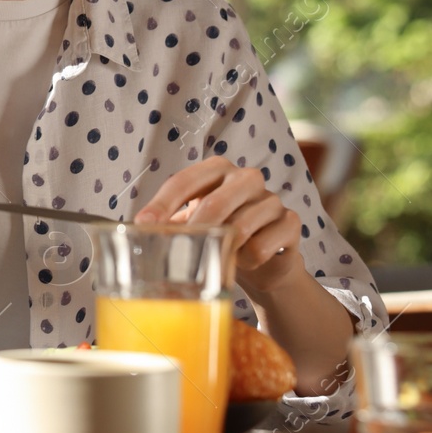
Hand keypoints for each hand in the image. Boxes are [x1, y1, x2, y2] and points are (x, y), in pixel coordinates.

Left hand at [136, 156, 301, 294]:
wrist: (264, 262)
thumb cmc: (222, 235)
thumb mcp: (194, 224)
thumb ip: (172, 222)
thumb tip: (140, 229)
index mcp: (217, 170)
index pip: (184, 181)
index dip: (162, 204)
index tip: (144, 225)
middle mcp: (245, 178)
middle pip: (214, 203)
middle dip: (193, 231)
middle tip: (177, 252)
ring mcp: (271, 199)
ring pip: (241, 227)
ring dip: (224, 250)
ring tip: (220, 258)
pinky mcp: (290, 222)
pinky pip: (262, 246)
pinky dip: (248, 260)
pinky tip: (247, 261)